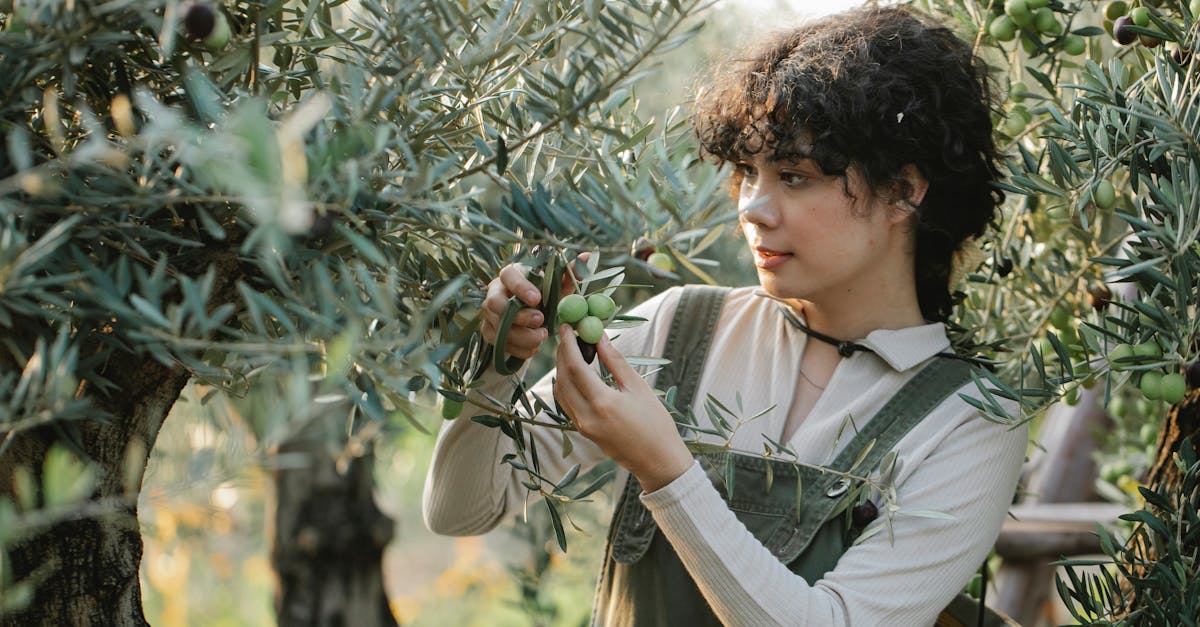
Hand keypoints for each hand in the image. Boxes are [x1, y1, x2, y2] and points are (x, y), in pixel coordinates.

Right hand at [481, 254, 587, 359]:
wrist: (533, 318)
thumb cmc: (545, 297)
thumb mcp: (558, 287)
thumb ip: (570, 274)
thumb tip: (587, 256)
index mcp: (511, 275)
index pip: (508, 275)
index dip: (520, 287)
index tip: (537, 299)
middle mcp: (495, 292)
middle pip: (495, 303)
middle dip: (519, 316)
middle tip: (540, 321)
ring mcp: (489, 313)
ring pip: (497, 327)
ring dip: (521, 336)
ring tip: (542, 337)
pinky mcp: (489, 331)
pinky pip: (499, 343)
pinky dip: (519, 349)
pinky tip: (534, 348)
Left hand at [553, 325, 693, 492]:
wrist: (658, 461)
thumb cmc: (656, 422)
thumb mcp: (638, 388)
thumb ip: (615, 361)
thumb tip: (600, 337)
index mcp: (602, 403)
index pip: (575, 367)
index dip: (568, 344)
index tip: (567, 326)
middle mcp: (586, 416)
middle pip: (562, 378)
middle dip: (562, 354)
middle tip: (568, 335)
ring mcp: (582, 426)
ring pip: (561, 392)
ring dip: (562, 369)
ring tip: (574, 351)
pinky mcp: (584, 432)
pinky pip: (567, 404)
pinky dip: (567, 385)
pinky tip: (578, 373)